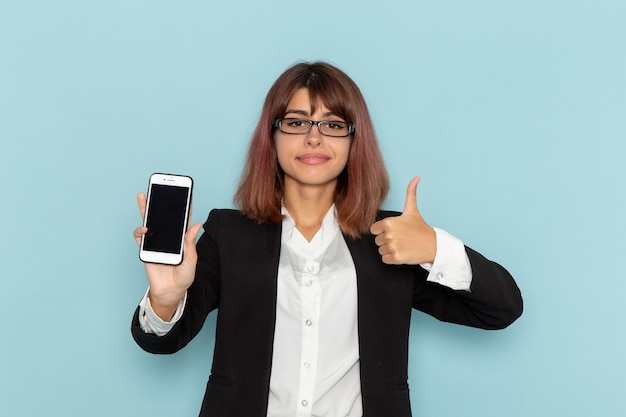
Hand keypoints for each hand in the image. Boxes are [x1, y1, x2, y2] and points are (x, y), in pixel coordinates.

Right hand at [133, 192, 202, 319]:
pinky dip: (140, 231)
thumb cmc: (183, 277)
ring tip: (144, 197)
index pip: (182, 219)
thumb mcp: (191, 260)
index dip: (183, 206)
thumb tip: (197, 225)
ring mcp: (157, 242)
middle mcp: (169, 237)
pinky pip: (141, 238)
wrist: (171, 292)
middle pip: (164, 216)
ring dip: (146, 209)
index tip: (184, 193)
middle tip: (159, 187)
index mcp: (182, 238)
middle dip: (161, 202)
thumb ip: (191, 243)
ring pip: (150, 221)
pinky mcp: (147, 249)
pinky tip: (145, 228)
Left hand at [370, 177, 436, 264]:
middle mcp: (389, 234)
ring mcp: (392, 246)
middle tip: (401, 238)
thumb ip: (410, 193)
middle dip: (387, 240)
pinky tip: (402, 252)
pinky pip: (385, 259)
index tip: (395, 230)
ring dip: (390, 250)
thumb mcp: (412, 210)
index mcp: (389, 222)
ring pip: (381, 250)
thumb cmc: (420, 228)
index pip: (374, 229)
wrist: (433, 245)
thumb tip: (416, 178)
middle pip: (378, 240)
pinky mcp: (396, 257)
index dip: (383, 230)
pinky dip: (392, 258)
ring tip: (402, 245)